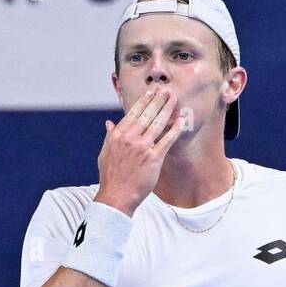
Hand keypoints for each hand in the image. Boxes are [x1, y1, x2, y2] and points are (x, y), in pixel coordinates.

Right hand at [94, 88, 185, 216]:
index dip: (144, 101)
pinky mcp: (154, 158)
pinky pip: (167, 140)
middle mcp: (130, 138)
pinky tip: (181, 121)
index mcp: (118, 135)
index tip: (151, 92)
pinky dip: (175, 129)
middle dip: (158, 100)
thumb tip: (109, 123)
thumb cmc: (110, 177)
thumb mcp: (105, 153)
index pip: (133, 113)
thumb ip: (109, 136)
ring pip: (158, 123)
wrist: (116, 196)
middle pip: (147, 114)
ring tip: (174, 99)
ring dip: (167, 109)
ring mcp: (143, 147)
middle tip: (167, 90)